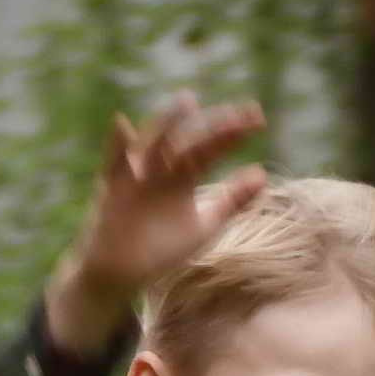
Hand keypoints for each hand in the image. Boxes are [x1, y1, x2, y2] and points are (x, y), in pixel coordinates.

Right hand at [46, 92, 267, 354]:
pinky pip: (112, 164)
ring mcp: (136, 175)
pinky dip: (116, 145)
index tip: (258, 118)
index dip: (233, 134)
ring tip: (187, 102)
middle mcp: (162, 167)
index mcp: (184, 174)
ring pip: (153, 144)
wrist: (123, 273)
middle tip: (241, 113)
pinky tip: (122, 125)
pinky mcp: (112, 189)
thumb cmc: (162, 249)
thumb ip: (232, 201)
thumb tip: (262, 174)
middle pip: (189, 141)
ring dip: (167, 122)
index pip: (211, 148)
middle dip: (213, 127)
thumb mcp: (205, 225)